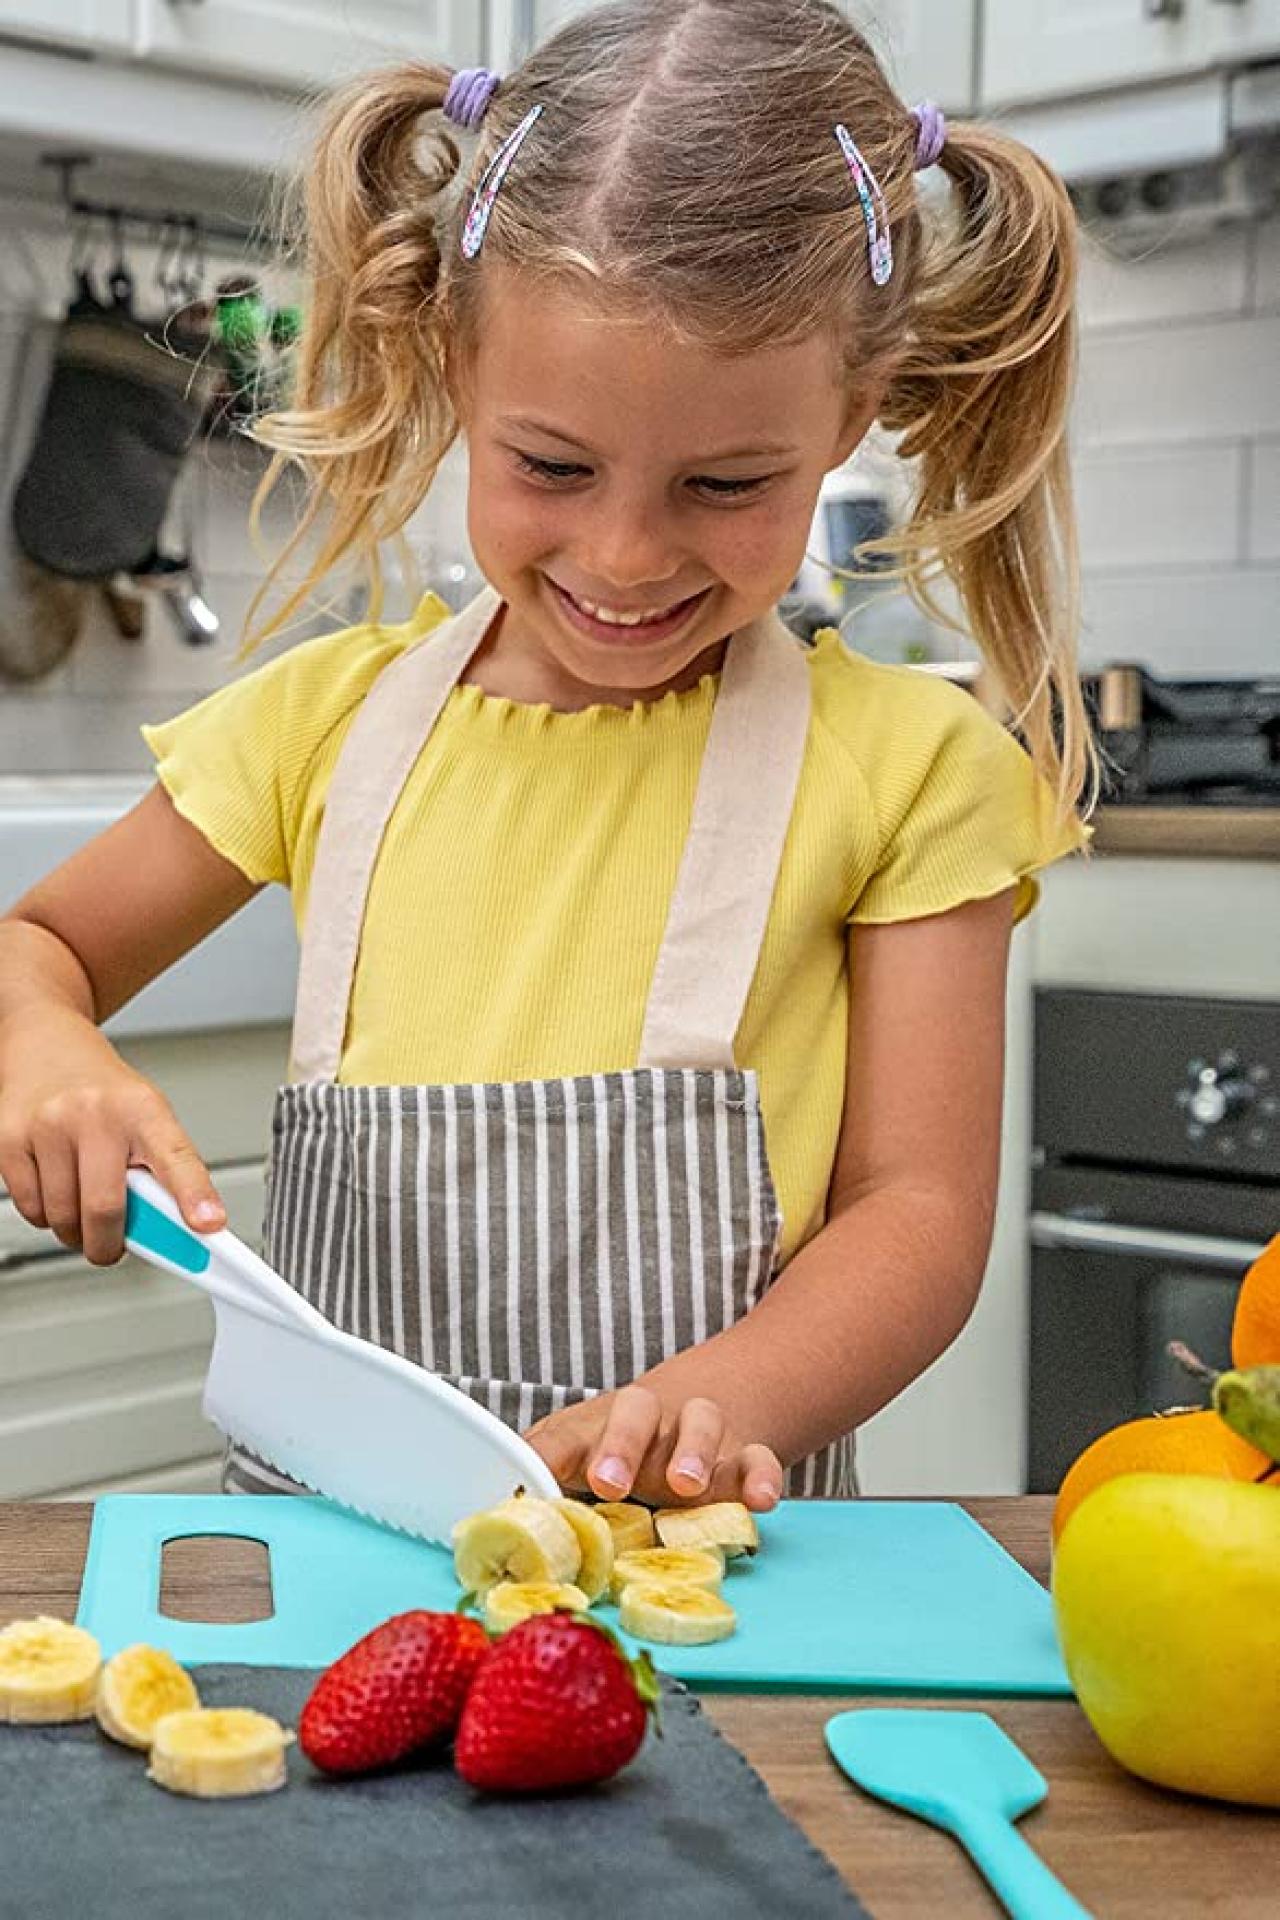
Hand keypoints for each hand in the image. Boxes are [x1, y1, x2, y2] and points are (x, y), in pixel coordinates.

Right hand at [0, 1004, 224, 1263]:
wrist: (46, 1044)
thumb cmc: (103, 1092)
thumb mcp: (145, 1117)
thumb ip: (158, 1172)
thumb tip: (176, 1232)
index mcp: (143, 1109)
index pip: (176, 1158)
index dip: (194, 1195)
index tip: (209, 1225)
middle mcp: (95, 1113)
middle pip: (105, 1208)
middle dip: (108, 1244)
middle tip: (111, 1245)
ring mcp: (48, 1124)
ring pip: (62, 1217)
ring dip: (73, 1231)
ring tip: (81, 1203)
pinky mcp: (8, 1138)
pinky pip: (30, 1208)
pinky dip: (44, 1214)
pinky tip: (54, 1186)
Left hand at [525, 1383, 784, 1512]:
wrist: (687, 1415)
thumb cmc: (616, 1457)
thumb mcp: (575, 1469)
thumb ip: (540, 1495)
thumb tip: (490, 1526)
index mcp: (594, 1429)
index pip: (566, 1434)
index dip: (547, 1455)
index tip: (531, 1481)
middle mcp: (646, 1424)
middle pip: (633, 1412)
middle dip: (619, 1444)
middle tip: (607, 1482)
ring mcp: (696, 1436)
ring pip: (699, 1422)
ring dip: (692, 1450)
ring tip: (686, 1485)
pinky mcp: (742, 1458)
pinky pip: (757, 1459)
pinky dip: (761, 1476)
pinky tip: (761, 1500)